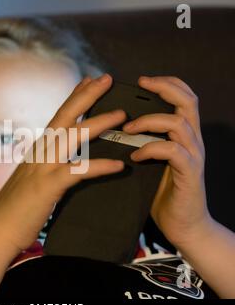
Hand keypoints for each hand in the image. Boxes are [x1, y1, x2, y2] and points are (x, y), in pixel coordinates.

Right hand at [0, 74, 126, 250]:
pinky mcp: (48, 186)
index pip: (59, 116)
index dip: (74, 96)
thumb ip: (48, 165)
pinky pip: (78, 172)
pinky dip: (99, 167)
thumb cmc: (17, 207)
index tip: (89, 80)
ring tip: (121, 115)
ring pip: (73, 137)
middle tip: (106, 78)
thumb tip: (66, 160)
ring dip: (98, 123)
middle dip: (86, 95)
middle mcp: (40, 152)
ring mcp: (43, 167)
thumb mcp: (33, 178)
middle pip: (65, 116)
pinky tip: (118, 166)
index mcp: (38, 149)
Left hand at [122, 76, 210, 246]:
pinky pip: (173, 152)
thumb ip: (142, 143)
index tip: (142, 80)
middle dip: (164, 88)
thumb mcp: (151, 161)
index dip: (166, 83)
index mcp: (182, 135)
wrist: (182, 225)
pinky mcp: (189, 173)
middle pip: (187, 101)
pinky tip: (135, 156)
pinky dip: (151, 149)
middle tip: (141, 84)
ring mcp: (192, 156)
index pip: (183, 98)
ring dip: (149, 121)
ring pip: (178, 123)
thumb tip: (113, 128)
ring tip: (126, 129)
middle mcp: (192, 140)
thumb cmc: (161, 191)